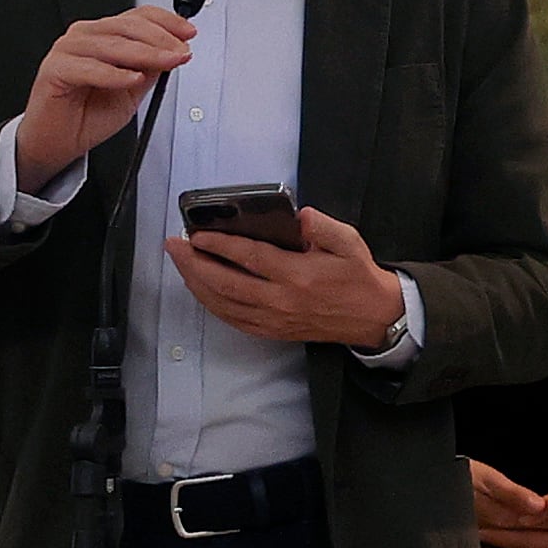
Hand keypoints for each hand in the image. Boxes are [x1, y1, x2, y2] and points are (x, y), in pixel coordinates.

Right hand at [10, 4, 196, 185]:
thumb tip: (174, 52)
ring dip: (144, 54)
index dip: (166, 22)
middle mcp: (85, 36)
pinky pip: (89, 68)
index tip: (188, 33)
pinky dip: (114, 73)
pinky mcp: (55, 69)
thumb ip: (149, 70)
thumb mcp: (132, 91)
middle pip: (127, 27)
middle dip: (160, 39)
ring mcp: (68, 49)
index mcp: (103, 35)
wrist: (57, 141)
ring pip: (111, 44)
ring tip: (166, 62)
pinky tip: (132, 79)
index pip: (137, 17)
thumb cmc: (86, 115)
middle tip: (181, 52)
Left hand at [168, 205, 405, 347]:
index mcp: (298, 276)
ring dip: (196, 284)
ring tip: (181, 264)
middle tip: (175, 246)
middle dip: (194, 264)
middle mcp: (281, 300)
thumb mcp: (349, 242)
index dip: (219, 245)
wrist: (372, 316)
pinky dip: (212, 305)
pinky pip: (233, 320)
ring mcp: (274, 320)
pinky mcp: (273, 331)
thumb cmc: (358, 277)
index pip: (249, 258)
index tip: (198, 234)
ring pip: (224, 305)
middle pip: (225, 284)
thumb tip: (299, 216)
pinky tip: (201, 290)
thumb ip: (322, 225)